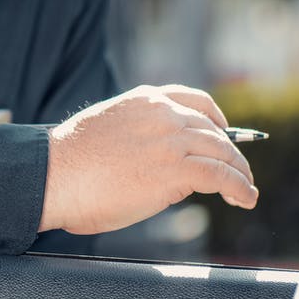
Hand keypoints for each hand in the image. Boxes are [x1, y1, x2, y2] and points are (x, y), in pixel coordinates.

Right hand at [37, 84, 258, 233]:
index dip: (216, 118)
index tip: (224, 132)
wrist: (53, 174)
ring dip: (240, 173)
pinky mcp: (176, 170)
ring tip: (246, 189)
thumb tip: (159, 163)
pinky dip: (240, 188)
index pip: (194, 101)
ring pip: (223, 153)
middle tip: (239, 171)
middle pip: (213, 130)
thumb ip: (139, 135)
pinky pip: (221, 176)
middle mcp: (163, 114)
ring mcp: (171, 141)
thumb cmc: (69, 162)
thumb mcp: (109, 130)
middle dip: (231, 152)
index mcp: (144, 99)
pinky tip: (245, 199)